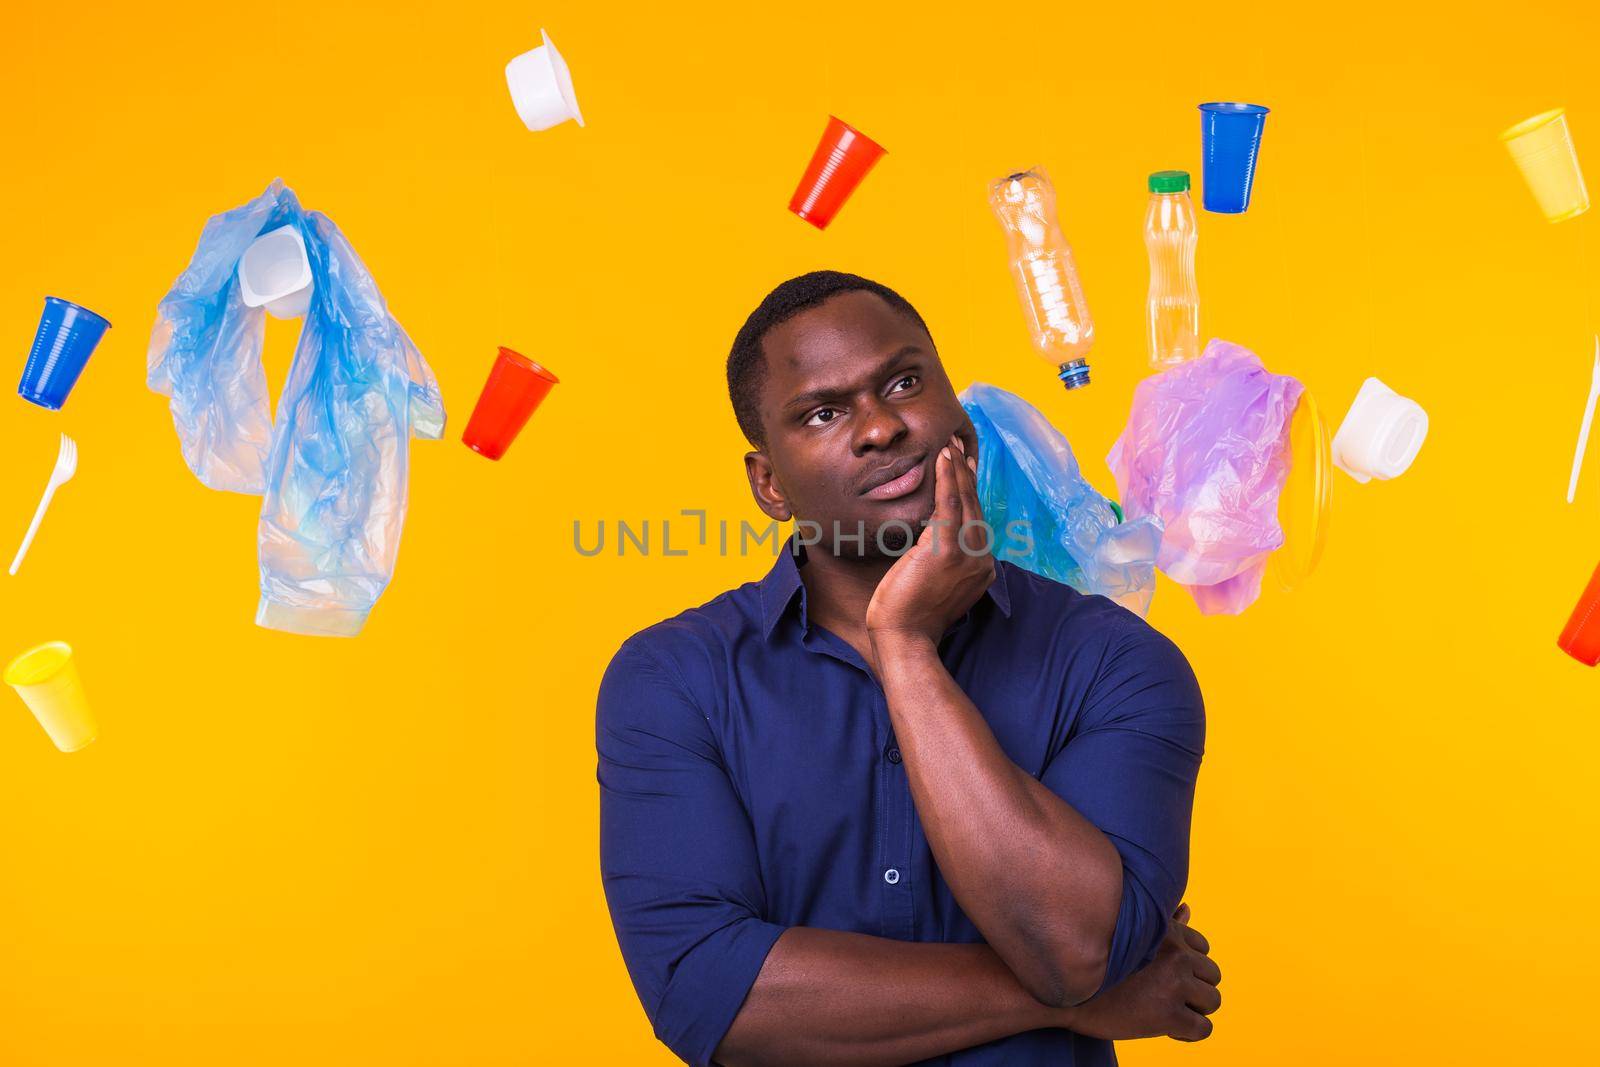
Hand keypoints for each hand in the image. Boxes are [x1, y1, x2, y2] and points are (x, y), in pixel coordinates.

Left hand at [866, 435, 995, 663]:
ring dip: (957, 470)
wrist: (904, 638)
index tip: (964, 467)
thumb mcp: (932, 582)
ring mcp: (967, 555)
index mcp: (979, 567)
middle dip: (966, 474)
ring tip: (949, 445)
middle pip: (973, 506)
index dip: (969, 491)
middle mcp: (980, 559)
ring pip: (964, 502)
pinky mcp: (947, 551)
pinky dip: (948, 479)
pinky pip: (950, 505)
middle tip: (957, 445)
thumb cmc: (909, 615)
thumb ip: (940, 559)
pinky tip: (944, 460)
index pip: (974, 520)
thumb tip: (928, 537)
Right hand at [1057, 903, 1221, 1041]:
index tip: (1164, 976)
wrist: (1067, 995)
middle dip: (1193, 989)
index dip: (1186, 966)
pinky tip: (1165, 1027)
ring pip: (1212, 1001)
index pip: (1203, 948)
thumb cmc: (1098, 964)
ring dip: (1193, 1010)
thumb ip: (1165, 924)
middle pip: (1213, 975)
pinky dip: (1188, 1032)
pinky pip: (1203, 1029)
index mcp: (1166, 931)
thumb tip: (1188, 908)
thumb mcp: (1131, 936)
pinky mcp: (1169, 1014)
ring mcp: (1173, 984)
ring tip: (1164, 1010)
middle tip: (1164, 996)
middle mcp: (1175, 954)